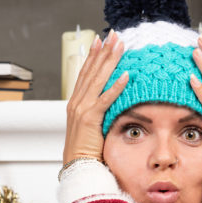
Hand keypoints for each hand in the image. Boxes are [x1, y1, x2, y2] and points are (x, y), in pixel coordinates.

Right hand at [63, 30, 128, 163]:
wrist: (77, 167)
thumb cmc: (86, 151)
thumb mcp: (90, 127)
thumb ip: (97, 113)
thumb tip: (110, 104)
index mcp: (76, 103)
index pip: (85, 73)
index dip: (93, 56)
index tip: (101, 41)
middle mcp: (76, 103)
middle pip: (91, 71)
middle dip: (103, 51)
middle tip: (114, 35)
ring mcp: (81, 110)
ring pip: (97, 80)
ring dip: (110, 61)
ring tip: (120, 46)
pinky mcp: (89, 119)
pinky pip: (105, 99)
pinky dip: (115, 86)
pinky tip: (125, 75)